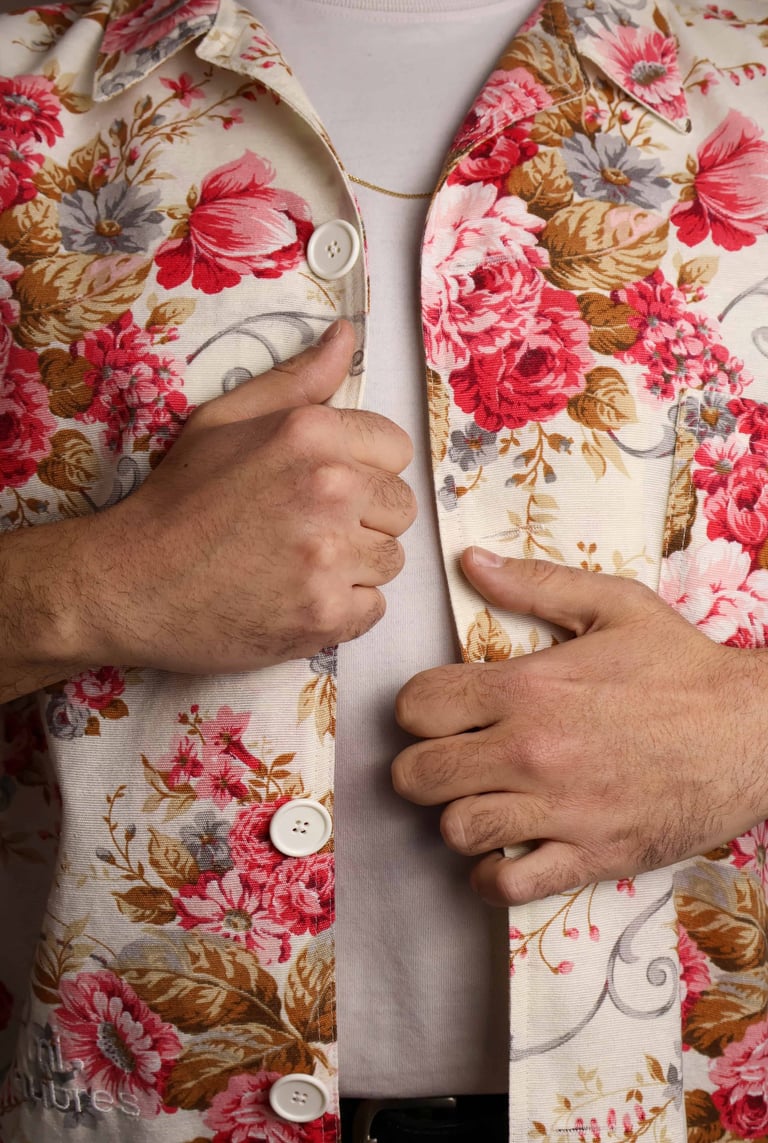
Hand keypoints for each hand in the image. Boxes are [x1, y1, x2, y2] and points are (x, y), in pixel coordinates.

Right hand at [80, 320, 415, 673]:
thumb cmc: (181, 499)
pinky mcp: (326, 614)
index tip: (328, 487)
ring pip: (390, 560)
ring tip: (300, 564)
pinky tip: (298, 597)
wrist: (133, 583)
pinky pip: (373, 609)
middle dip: (366, 518)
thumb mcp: (226, 419)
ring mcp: (330, 557)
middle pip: (401, 506)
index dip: (366, 468)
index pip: (396, 448)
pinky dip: (343, 609)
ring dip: (355, 566)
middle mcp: (331, 489)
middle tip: (309, 529)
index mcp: (313, 433)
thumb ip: (297, 380)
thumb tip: (347, 336)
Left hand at [392, 549, 767, 905]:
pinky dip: (490, 877)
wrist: (756, 732)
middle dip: (419, 766)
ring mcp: (559, 809)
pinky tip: (502, 854)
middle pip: (419, 775)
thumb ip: (534, 583)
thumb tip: (470, 561)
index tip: (437, 712)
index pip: (418, 706)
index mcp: (528, 688)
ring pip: (455, 830)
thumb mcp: (614, 604)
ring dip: (455, 817)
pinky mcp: (590, 855)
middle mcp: (532, 751)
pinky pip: (508, 886)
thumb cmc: (684, 668)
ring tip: (479, 801)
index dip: (416, 709)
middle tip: (445, 760)